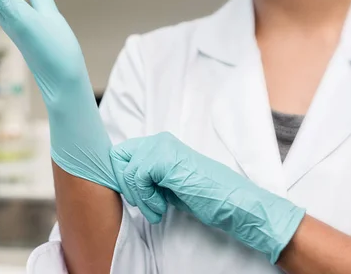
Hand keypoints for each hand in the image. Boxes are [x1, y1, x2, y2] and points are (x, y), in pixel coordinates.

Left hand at [110, 132, 305, 263]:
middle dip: (126, 184)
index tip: (138, 197)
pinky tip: (161, 208)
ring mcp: (163, 146)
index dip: (123, 177)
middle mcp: (160, 140)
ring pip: (127, 170)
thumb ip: (146, 175)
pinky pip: (137, 177)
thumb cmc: (203, 196)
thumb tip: (121, 178)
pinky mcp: (165, 159)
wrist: (232, 202)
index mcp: (160, 144)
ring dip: (139, 196)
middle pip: (118, 155)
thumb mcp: (167, 183)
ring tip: (157, 210)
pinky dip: (146, 198)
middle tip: (145, 204)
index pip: (121, 152)